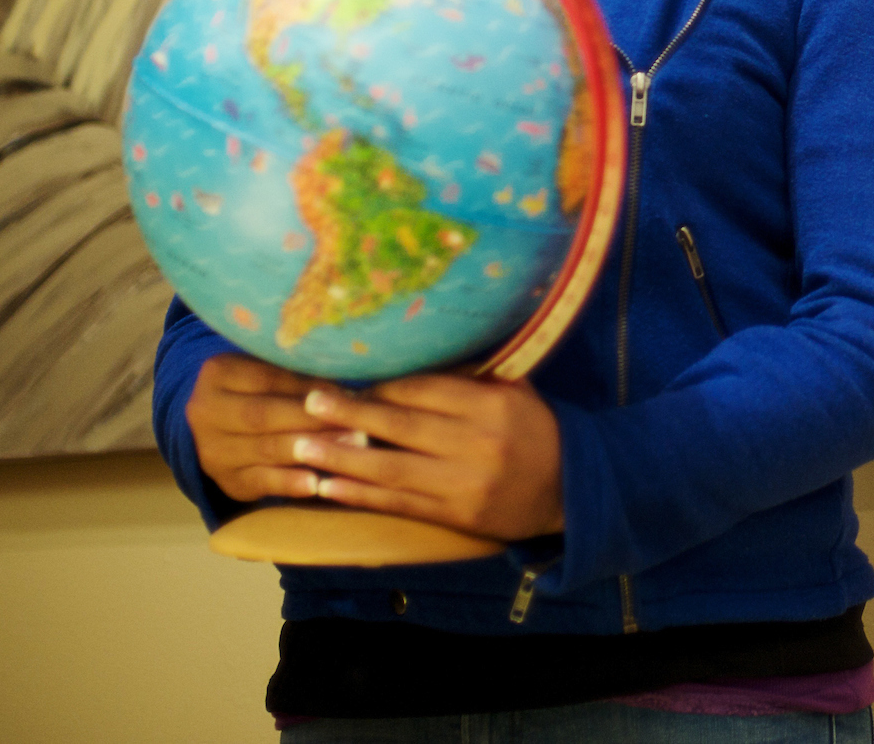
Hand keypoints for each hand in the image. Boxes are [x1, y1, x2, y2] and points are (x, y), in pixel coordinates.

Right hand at [185, 354, 341, 504]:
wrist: (222, 427)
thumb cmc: (262, 391)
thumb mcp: (270, 372)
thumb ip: (300, 376)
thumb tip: (348, 389)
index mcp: (217, 373)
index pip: (268, 378)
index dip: (310, 387)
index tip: (348, 394)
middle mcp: (205, 412)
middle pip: (265, 415)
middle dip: (314, 420)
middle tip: (358, 424)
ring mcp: (212, 450)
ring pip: (265, 449)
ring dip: (312, 450)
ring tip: (352, 446)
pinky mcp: (225, 480)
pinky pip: (260, 482)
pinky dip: (290, 483)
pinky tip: (317, 483)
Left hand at [293, 375, 565, 541]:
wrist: (571, 490)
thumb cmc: (537, 432)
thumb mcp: (516, 394)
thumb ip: (472, 378)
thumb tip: (415, 357)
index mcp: (491, 406)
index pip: (425, 390)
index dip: (382, 387)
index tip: (347, 380)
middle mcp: (476, 443)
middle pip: (401, 426)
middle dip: (350, 415)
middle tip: (309, 402)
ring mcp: (463, 483)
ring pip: (391, 469)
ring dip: (342, 458)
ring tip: (302, 446)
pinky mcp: (455, 515)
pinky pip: (399, 503)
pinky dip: (361, 496)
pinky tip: (329, 487)